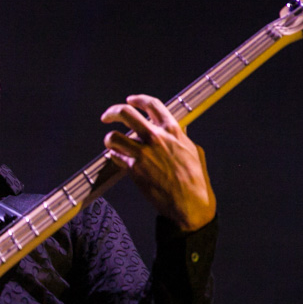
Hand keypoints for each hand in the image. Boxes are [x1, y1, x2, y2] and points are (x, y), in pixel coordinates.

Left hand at [101, 94, 215, 231]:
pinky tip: (119, 160)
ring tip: (111, 143)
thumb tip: (177, 130)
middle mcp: (155, 137)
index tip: (130, 101)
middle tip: (107, 117)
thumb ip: (180, 137)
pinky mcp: (133, 169)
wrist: (190, 203)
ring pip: (113, 137)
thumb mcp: (193, 150)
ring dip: (109, 139)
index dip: (138, 100)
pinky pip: (115, 157)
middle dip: (112, 112)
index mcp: (172, 130)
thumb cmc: (195, 179)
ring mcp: (143, 153)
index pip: (152, 104)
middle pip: (125, 113)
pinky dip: (115, 157)